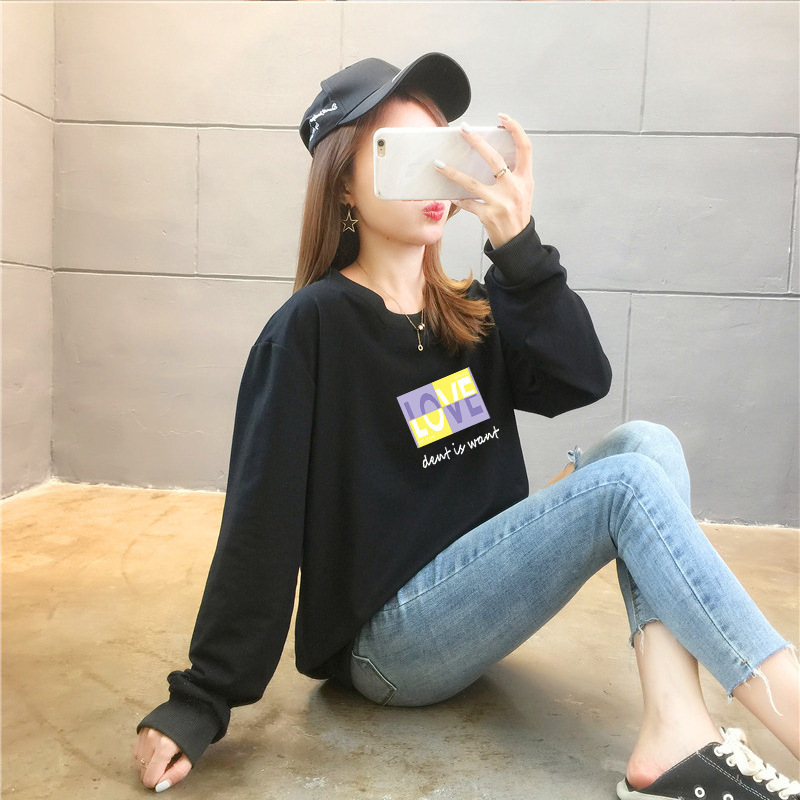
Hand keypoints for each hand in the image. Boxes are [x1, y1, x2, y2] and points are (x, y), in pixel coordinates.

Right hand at [134, 727, 191, 791]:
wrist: (193, 707)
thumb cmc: (194, 732)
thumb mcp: (191, 756)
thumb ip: (177, 773)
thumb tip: (160, 786)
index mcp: (164, 746)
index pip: (149, 778)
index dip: (158, 781)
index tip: (167, 774)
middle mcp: (151, 738)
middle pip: (142, 771)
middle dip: (154, 771)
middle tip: (168, 762)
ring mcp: (145, 732)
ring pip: (138, 761)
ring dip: (148, 763)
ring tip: (164, 753)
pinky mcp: (142, 728)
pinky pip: (137, 750)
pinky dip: (144, 753)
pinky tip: (157, 748)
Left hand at [434, 113, 533, 248]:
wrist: (517, 242)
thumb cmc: (517, 213)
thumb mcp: (523, 190)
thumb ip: (512, 173)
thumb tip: (490, 154)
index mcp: (525, 179)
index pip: (525, 148)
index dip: (515, 130)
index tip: (502, 118)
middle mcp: (514, 188)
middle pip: (494, 159)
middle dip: (477, 142)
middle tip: (464, 129)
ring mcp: (500, 202)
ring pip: (472, 183)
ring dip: (453, 173)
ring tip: (439, 164)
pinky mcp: (488, 215)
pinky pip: (467, 203)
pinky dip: (457, 198)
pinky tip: (449, 193)